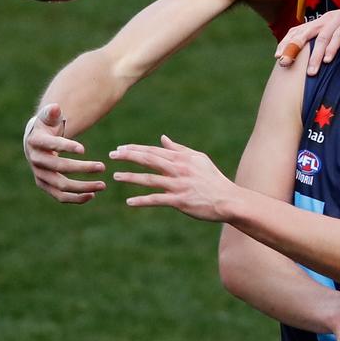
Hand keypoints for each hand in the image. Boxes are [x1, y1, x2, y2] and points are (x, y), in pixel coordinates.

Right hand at [24, 104, 106, 203]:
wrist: (36, 141)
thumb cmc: (46, 125)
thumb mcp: (48, 115)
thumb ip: (51, 111)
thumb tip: (55, 107)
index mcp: (35, 142)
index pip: (51, 145)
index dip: (66, 147)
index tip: (84, 149)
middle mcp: (35, 160)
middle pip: (59, 167)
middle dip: (82, 168)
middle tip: (103, 167)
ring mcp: (40, 175)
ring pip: (61, 186)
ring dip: (82, 187)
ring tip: (103, 185)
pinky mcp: (45, 186)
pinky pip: (60, 196)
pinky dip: (76, 198)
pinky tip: (93, 195)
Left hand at [110, 136, 237, 221]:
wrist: (227, 199)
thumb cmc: (213, 178)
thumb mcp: (198, 159)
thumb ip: (179, 149)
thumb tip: (162, 138)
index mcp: (182, 158)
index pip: (153, 150)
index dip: (135, 149)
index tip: (120, 148)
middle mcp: (178, 169)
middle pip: (149, 159)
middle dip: (128, 156)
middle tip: (112, 155)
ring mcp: (178, 185)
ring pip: (149, 179)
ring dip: (131, 177)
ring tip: (116, 176)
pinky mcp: (180, 201)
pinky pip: (157, 199)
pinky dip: (142, 200)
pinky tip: (129, 202)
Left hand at [274, 0, 339, 75]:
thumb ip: (328, 44)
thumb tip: (315, 61)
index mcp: (322, 22)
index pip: (299, 30)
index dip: (287, 42)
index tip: (277, 56)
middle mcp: (327, 19)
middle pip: (304, 33)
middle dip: (293, 48)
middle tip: (283, 63)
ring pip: (322, 37)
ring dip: (315, 56)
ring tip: (311, 72)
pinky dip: (333, 47)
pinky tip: (328, 60)